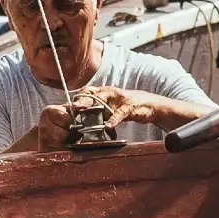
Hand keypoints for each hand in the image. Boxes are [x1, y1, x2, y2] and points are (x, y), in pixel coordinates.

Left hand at [77, 85, 199, 127]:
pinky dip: (114, 119)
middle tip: (72, 107)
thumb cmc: (129, 106)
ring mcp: (120, 98)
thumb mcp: (112, 108)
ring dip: (93, 106)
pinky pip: (120, 113)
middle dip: (82, 100)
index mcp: (105, 92)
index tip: (67, 106)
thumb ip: (99, 111)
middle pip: (92, 94)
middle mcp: (110, 93)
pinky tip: (108, 126)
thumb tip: (83, 119)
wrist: (151, 106)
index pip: (87, 91)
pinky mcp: (130, 106)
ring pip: (104, 100)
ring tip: (83, 112)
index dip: (77, 97)